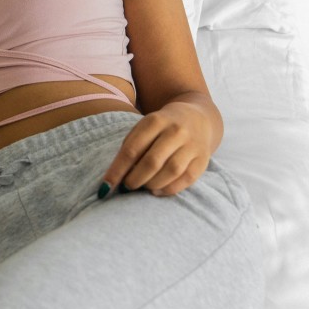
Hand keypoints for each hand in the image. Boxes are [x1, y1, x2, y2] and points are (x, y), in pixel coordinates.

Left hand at [101, 101, 216, 196]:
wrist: (196, 118)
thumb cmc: (160, 128)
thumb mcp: (143, 129)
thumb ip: (130, 149)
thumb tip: (115, 179)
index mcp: (155, 121)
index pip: (132, 149)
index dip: (117, 171)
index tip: (105, 187)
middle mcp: (176, 131)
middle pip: (152, 162)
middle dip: (135, 179)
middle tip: (127, 187)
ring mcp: (192, 144)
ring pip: (171, 171)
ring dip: (152, 185)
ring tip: (143, 187)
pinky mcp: (203, 158)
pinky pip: (187, 178)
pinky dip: (169, 189)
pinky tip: (157, 191)